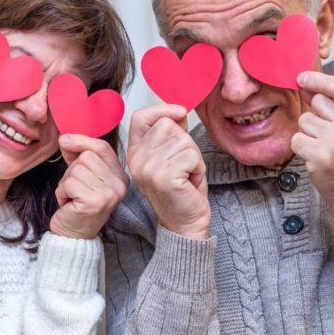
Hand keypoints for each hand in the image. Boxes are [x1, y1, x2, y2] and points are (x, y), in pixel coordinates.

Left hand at [49, 135, 128, 239]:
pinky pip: (69, 183)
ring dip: (66, 183)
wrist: (74, 236)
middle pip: (87, 157)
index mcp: (120, 177)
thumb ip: (78, 156)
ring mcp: (108, 194)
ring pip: (76, 169)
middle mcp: (119, 185)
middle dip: (72, 170)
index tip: (64, 140)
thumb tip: (66, 138)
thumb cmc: (77, 206)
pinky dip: (62, 193)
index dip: (81, 141)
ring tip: (72, 197)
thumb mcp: (82, 177)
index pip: (102, 148)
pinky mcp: (94, 202)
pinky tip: (68, 204)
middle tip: (75, 190)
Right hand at [126, 104, 209, 239]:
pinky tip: (190, 182)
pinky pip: (191, 155)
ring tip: (187, 175)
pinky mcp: (163, 177)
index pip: (141, 117)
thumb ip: (172, 133)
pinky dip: (198, 167)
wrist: (185, 224)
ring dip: (194, 157)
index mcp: (136, 153)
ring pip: (182, 140)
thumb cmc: (182, 192)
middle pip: (168, 125)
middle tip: (184, 165)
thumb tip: (178, 112)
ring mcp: (148, 168)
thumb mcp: (173, 157)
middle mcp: (137, 160)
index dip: (162, 109)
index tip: (180, 113)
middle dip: (185, 142)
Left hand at [292, 71, 333, 234]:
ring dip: (309, 132)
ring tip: (325, 146)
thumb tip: (306, 84)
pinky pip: (296, 138)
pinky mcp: (319, 155)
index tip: (302, 78)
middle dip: (318, 115)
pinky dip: (302, 147)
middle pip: (318, 101)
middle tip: (331, 134)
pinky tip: (316, 155)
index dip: (317, 80)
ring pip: (305, 119)